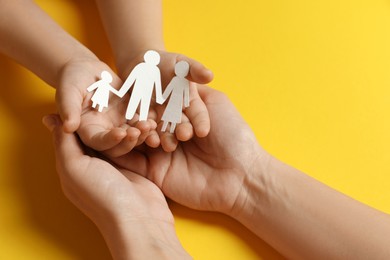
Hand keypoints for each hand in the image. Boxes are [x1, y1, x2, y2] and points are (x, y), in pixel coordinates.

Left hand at [42, 114, 189, 258]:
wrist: (138, 218)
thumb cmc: (102, 195)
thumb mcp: (74, 168)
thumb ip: (63, 143)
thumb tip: (53, 120)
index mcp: (75, 165)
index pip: (76, 134)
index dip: (82, 116)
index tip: (91, 97)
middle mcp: (95, 164)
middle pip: (101, 134)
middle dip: (111, 119)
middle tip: (121, 103)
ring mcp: (117, 166)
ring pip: (121, 138)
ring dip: (131, 126)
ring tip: (142, 116)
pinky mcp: (136, 168)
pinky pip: (136, 146)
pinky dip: (142, 136)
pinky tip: (150, 126)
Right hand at [57, 58, 155, 156]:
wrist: (86, 70)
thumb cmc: (71, 80)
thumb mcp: (68, 93)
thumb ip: (68, 109)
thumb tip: (68, 127)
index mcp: (88, 131)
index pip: (99, 142)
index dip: (111, 140)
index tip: (121, 133)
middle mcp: (105, 132)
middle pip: (119, 143)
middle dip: (131, 139)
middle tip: (141, 131)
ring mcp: (118, 125)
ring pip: (132, 134)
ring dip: (142, 133)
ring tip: (150, 125)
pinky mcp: (129, 115)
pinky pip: (140, 121)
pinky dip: (148, 122)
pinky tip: (155, 119)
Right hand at [109, 85, 267, 214]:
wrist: (239, 174)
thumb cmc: (233, 135)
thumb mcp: (216, 102)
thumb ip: (192, 90)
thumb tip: (173, 77)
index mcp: (184, 118)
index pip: (161, 104)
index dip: (153, 97)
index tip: (145, 87)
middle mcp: (171, 134)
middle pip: (148, 120)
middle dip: (144, 116)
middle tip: (147, 115)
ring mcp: (160, 154)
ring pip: (138, 137)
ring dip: (135, 130)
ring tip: (141, 127)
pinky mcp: (153, 172)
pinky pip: (131, 159)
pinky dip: (123, 149)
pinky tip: (123, 138)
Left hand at [119, 50, 213, 151]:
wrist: (141, 65)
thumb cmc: (167, 63)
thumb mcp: (182, 64)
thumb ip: (195, 70)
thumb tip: (210, 75)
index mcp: (189, 102)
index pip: (198, 114)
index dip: (201, 122)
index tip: (203, 131)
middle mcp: (176, 113)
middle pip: (181, 125)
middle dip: (183, 131)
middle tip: (184, 137)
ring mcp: (160, 118)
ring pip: (164, 130)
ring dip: (165, 137)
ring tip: (165, 144)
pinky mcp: (144, 119)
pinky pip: (146, 127)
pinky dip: (146, 132)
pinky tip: (146, 138)